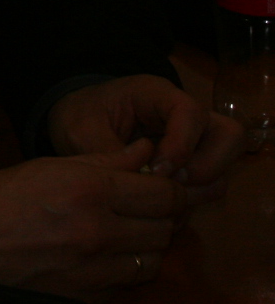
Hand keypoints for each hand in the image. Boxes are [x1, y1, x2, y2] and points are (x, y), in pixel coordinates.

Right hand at [0, 139, 180, 300]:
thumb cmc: (4, 198)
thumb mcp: (52, 166)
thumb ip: (106, 159)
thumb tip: (146, 151)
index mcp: (90, 190)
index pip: (165, 195)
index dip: (170, 190)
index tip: (160, 188)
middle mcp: (99, 231)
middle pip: (164, 228)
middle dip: (160, 217)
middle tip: (144, 209)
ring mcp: (95, 268)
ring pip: (153, 260)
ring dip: (146, 245)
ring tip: (126, 233)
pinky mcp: (88, 295)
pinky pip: (127, 282)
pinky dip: (124, 268)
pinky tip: (105, 254)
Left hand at [49, 74, 244, 204]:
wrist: (75, 122)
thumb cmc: (79, 115)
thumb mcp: (81, 129)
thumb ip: (108, 152)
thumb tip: (137, 184)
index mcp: (157, 95)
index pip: (191, 112)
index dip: (183, 144)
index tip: (159, 170)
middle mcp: (184, 116)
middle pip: (228, 136)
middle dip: (205, 167)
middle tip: (170, 185)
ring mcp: (194, 141)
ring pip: (225, 164)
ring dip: (202, 187)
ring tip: (164, 199)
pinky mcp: (190, 165)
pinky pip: (208, 185)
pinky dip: (191, 200)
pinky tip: (160, 208)